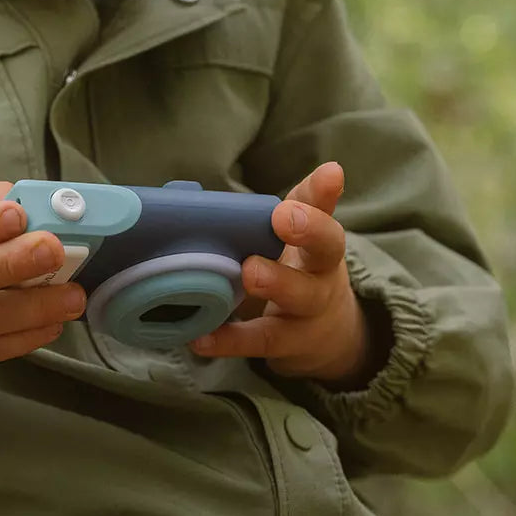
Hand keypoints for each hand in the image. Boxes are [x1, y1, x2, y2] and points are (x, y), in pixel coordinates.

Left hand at [189, 162, 378, 386]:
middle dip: (309, 229)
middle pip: (327, 248)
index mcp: (315, 236)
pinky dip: (231, 340)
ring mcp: (309, 308)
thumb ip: (249, 217)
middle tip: (283, 217)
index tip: (330, 172)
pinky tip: (201, 338)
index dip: (324, 190)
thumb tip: (185, 195)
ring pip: (300, 296)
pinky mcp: (288, 342)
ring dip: (276, 282)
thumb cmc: (292, 271)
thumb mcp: (281, 244)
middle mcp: (322, 269)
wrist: (326, 334)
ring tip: (249, 272)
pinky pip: (261, 340)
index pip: (323, 206)